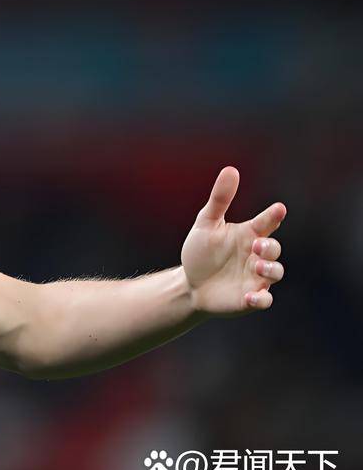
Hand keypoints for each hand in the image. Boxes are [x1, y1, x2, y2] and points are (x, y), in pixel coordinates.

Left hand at [181, 167, 286, 315]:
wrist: (190, 284)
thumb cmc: (201, 252)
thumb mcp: (206, 224)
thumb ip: (220, 200)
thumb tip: (231, 169)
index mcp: (248, 235)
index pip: (266, 223)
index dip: (273, 216)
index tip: (278, 209)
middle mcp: (255, 255)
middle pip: (274, 248)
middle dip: (270, 246)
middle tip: (257, 245)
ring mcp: (255, 277)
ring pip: (275, 272)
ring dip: (270, 269)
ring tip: (257, 265)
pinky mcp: (250, 298)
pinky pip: (264, 300)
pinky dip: (261, 299)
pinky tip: (251, 296)